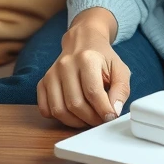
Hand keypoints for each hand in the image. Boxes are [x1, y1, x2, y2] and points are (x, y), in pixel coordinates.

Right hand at [37, 8, 129, 128]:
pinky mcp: (43, 82)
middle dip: (91, 119)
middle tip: (101, 120)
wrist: (83, 41)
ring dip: (76, 122)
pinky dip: (59, 118)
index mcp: (87, 59)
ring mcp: (51, 74)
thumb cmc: (102, 58)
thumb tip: (114, 111)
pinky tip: (72, 114)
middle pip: (75, 104)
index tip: (111, 117)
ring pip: (59, 110)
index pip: (93, 92)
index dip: (103, 110)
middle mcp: (66, 65)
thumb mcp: (120, 69)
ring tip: (89, 119)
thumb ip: (121, 89)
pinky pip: (45, 109)